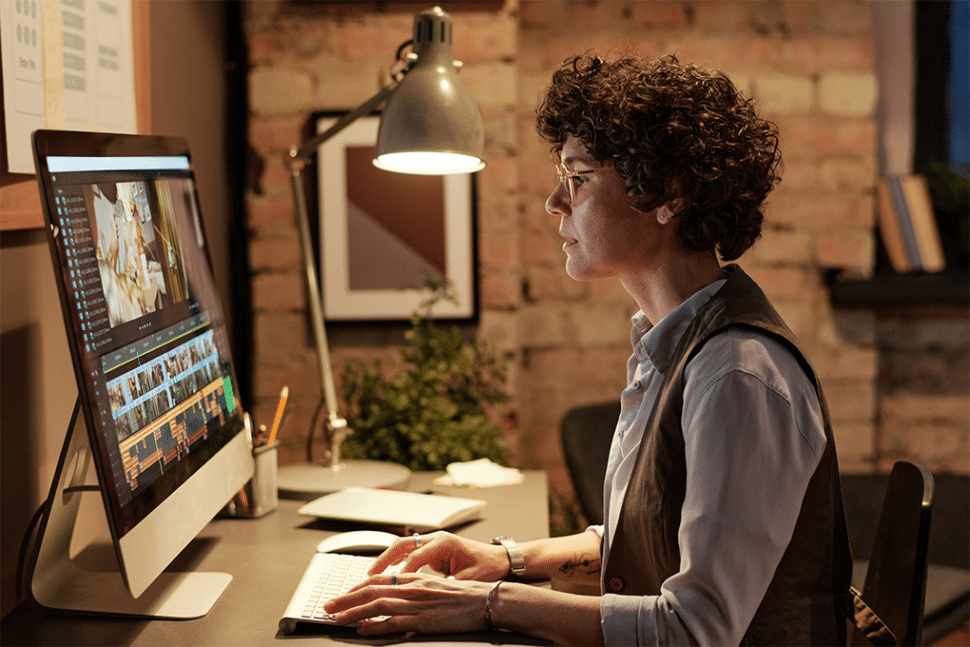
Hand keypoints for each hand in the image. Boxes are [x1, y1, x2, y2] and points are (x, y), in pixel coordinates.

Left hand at [324, 571, 492, 635]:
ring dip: (353, 612)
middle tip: (327, 607)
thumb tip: (394, 600)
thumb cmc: (465, 595)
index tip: (339, 596)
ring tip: (336, 620)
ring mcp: (417, 604)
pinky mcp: (424, 620)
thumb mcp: (436, 588)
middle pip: (371, 591)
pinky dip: (375, 626)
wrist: (487, 600)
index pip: (377, 581)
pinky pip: (393, 622)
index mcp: (415, 579)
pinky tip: (363, 630)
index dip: (355, 589)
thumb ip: (415, 591)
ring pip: (377, 605)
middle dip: (345, 599)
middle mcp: (412, 588)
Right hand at [367, 531, 508, 580]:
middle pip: (403, 544)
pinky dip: (395, 561)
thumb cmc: (488, 568)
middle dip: (383, 560)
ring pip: (403, 547)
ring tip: (371, 575)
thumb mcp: (469, 580)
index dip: (401, 571)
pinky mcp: (433, 550)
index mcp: (445, 543)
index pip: (416, 555)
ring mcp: (434, 542)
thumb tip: (429, 598)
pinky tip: (386, 573)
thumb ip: (448, 586)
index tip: (389, 585)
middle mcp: (436, 539)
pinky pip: (409, 553)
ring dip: (386, 560)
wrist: (500, 559)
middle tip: (369, 575)